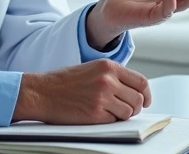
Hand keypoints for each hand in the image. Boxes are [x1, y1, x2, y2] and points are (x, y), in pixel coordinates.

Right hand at [13, 59, 151, 123]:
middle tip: (125, 110)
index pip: (141, 81)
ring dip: (122, 115)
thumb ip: (113, 76)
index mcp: (109, 66)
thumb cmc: (64, 82)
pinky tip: (98, 115)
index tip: (146, 101)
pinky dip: (110, 121)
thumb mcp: (92, 68)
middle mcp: (108, 80)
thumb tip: (134, 90)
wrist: (42, 92)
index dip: (146, 94)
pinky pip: (115, 121)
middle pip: (138, 98)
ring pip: (129, 112)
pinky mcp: (95, 114)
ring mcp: (102, 97)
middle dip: (135, 107)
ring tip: (109, 112)